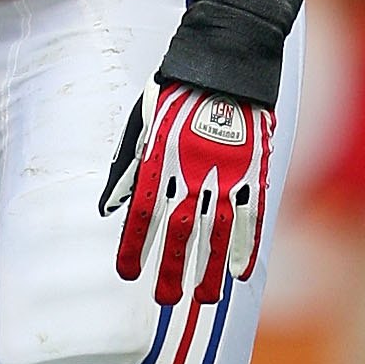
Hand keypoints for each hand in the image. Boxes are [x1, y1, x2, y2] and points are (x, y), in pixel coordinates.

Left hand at [101, 82, 272, 305]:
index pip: (143, 213)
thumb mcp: (141, 125)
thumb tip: (110, 208)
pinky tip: (238, 272)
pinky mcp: (254, 171)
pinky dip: (245, 247)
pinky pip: (251, 217)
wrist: (227, 65)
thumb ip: (127, 169)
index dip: (133, 246)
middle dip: (170, 268)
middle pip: (179, 230)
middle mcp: (191, 171)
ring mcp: (226, 174)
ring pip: (217, 232)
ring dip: (208, 269)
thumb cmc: (177, 94)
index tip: (127, 272)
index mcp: (160, 159)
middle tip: (164, 299)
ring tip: (202, 298)